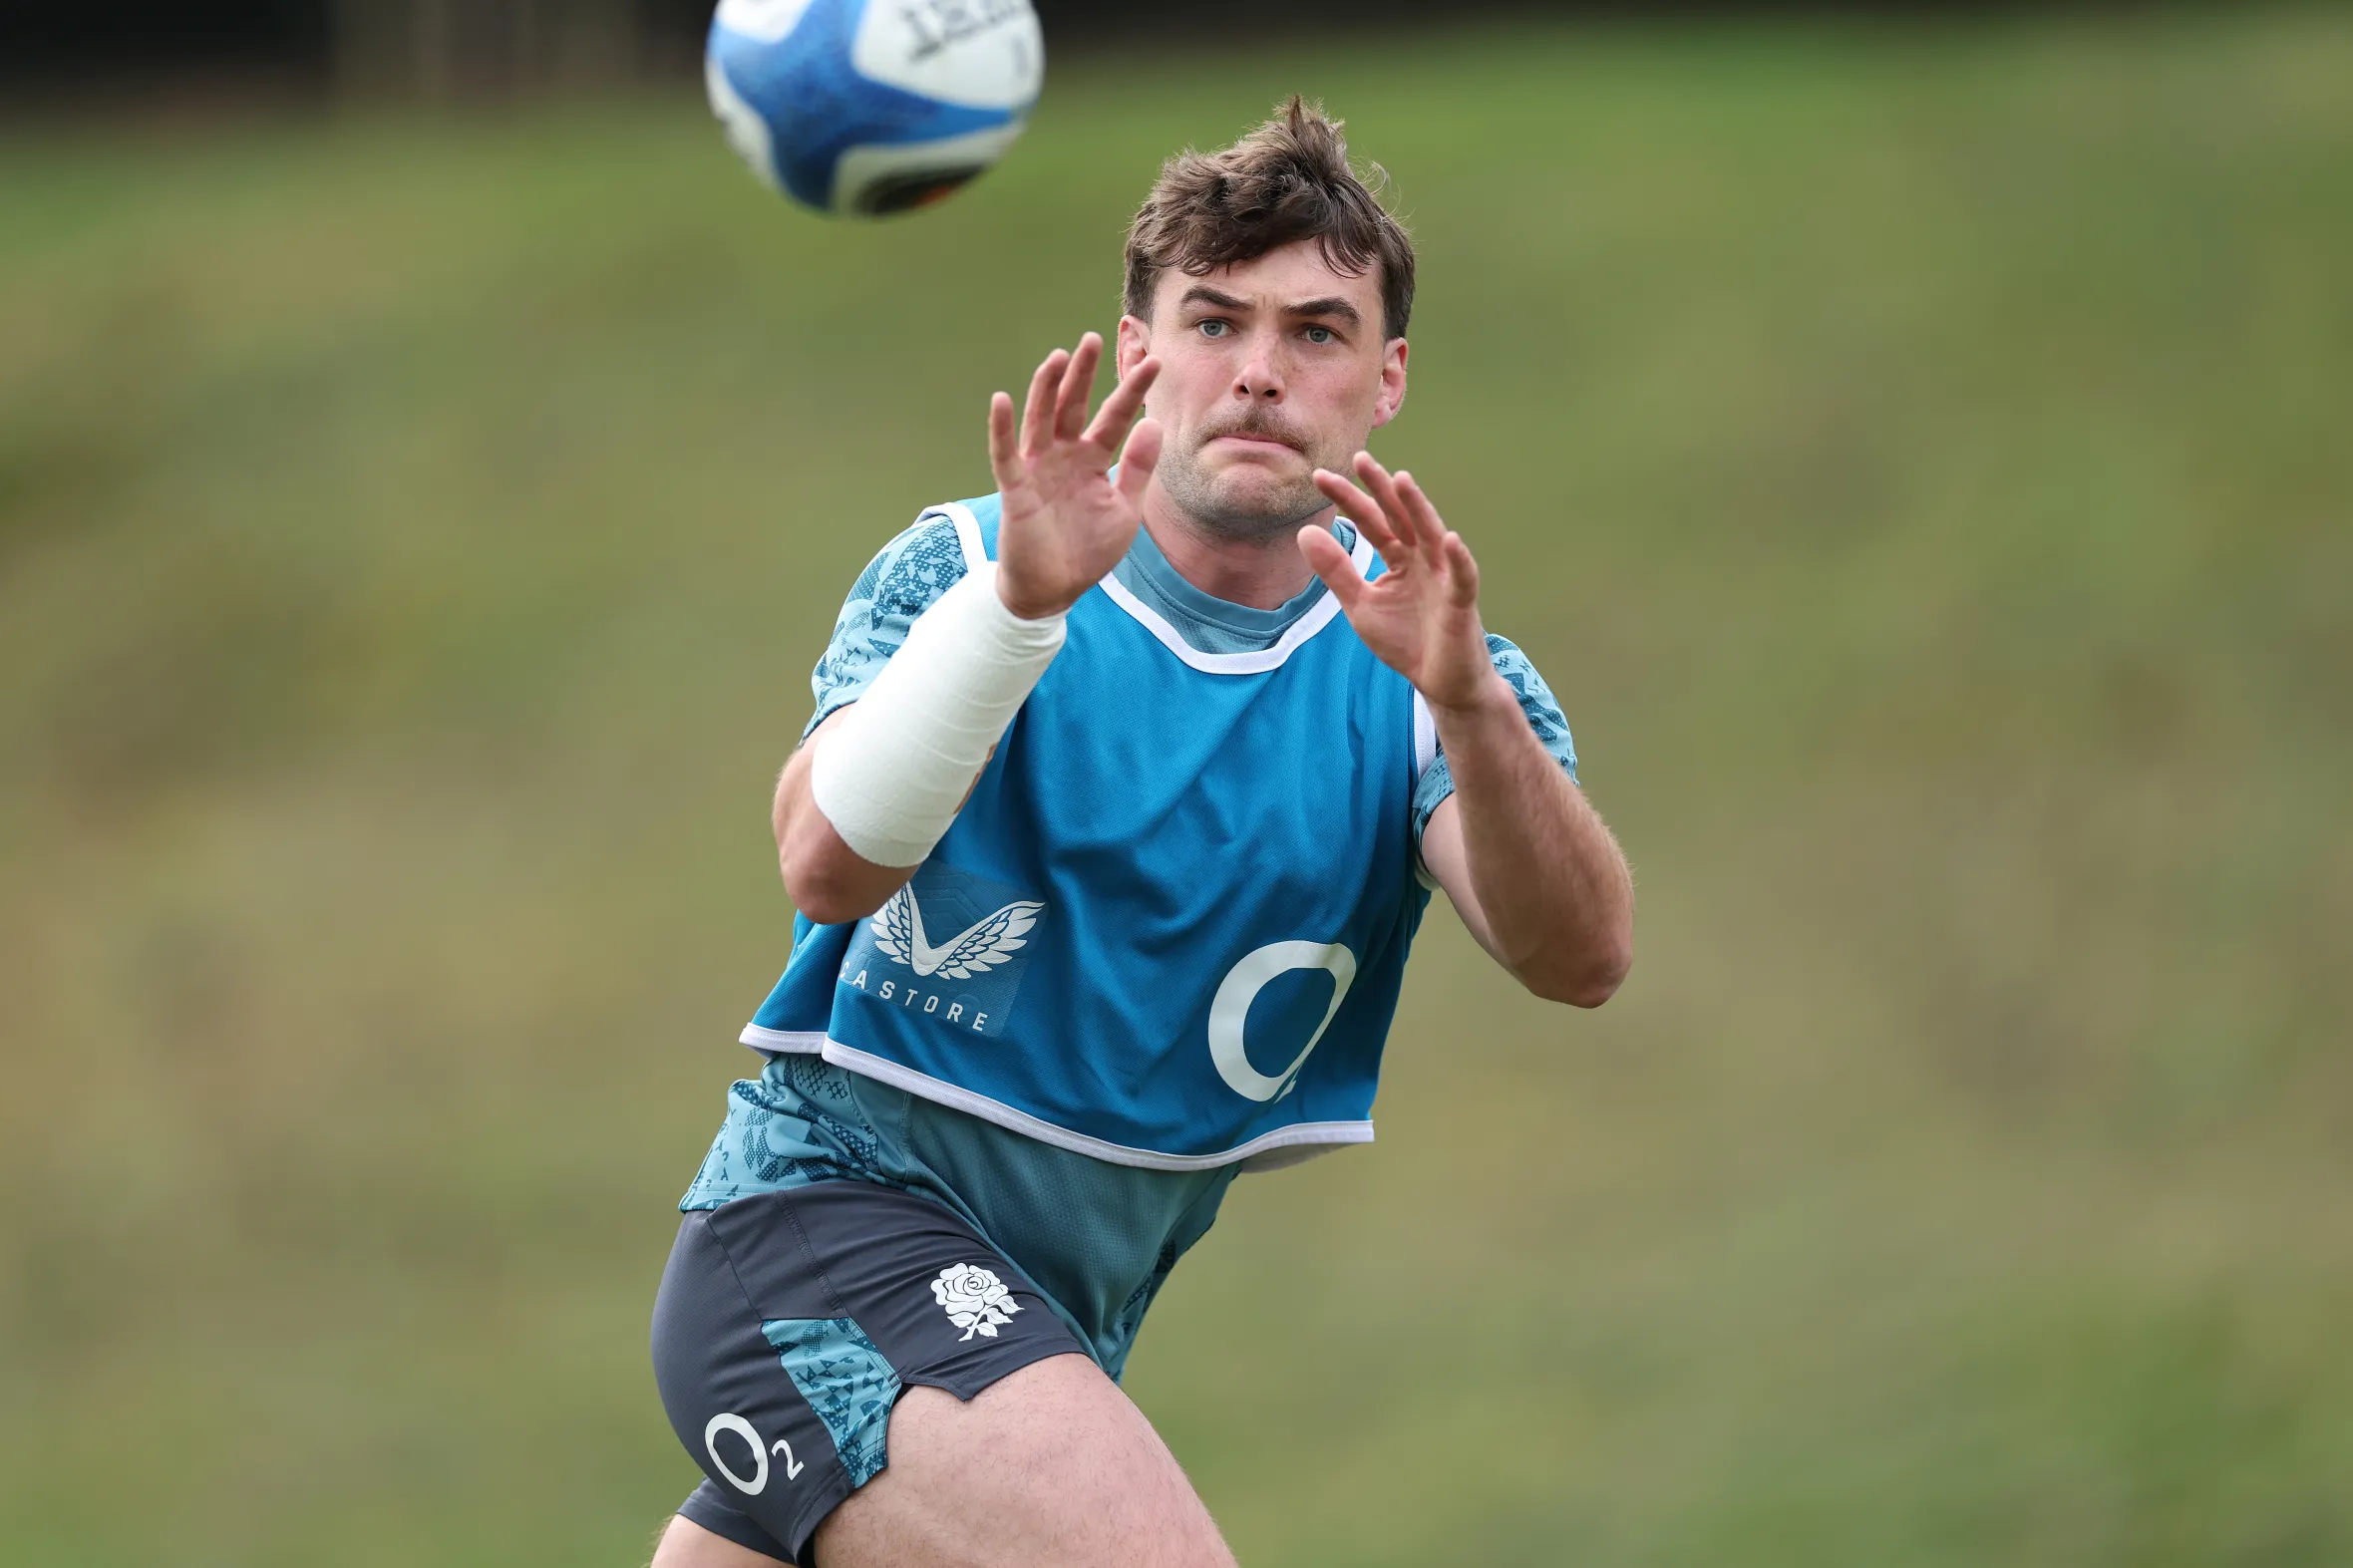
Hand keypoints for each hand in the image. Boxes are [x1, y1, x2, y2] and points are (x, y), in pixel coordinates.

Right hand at [987, 332, 1161, 620]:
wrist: (1054, 589)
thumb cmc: (1088, 551)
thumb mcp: (1124, 510)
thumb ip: (1138, 468)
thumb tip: (1153, 422)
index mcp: (1093, 460)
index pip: (1115, 417)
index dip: (1133, 390)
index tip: (1155, 361)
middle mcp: (1064, 456)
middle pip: (1073, 405)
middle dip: (1083, 373)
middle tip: (1094, 339)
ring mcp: (1037, 468)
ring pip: (1041, 419)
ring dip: (1047, 388)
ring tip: (1059, 357)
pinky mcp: (1015, 487)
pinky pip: (1005, 453)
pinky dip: (1002, 428)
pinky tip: (1002, 399)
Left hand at [1302, 453, 1501, 713]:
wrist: (1440, 682)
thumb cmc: (1406, 641)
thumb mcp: (1360, 605)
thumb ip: (1336, 570)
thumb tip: (1305, 530)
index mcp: (1398, 558)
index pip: (1371, 522)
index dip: (1348, 500)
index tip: (1319, 477)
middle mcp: (1422, 559)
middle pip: (1400, 517)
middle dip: (1381, 489)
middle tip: (1360, 458)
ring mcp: (1444, 576)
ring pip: (1432, 535)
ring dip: (1419, 508)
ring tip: (1402, 480)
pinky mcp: (1461, 601)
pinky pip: (1462, 576)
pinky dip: (1459, 559)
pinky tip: (1451, 540)